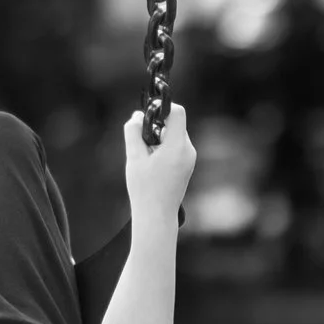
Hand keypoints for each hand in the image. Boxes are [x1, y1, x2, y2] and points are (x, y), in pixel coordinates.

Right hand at [123, 104, 195, 227]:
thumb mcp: (134, 157)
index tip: (147, 114)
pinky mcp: (187, 165)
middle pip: (174, 124)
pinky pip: (175, 147)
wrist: (157, 215)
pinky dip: (163, 148)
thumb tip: (136, 116)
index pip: (177, 112)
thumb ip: (133, 132)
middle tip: (140, 140)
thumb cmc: (144, 188)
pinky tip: (152, 163)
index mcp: (178, 146)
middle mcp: (188, 150)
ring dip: (158, 138)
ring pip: (173, 135)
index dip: (162, 108)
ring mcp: (190, 158)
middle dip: (156, 126)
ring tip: (145, 156)